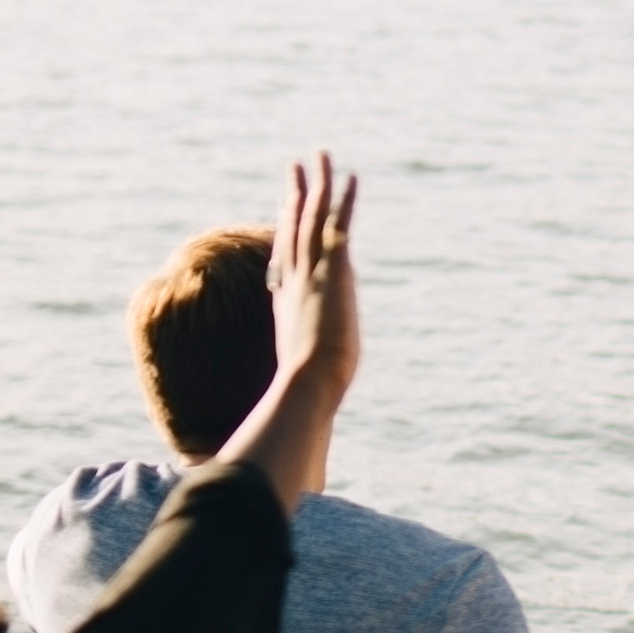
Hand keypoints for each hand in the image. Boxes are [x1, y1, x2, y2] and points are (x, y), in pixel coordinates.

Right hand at [216, 150, 358, 501]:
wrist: (308, 391)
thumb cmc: (299, 409)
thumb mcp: (296, 408)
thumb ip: (292, 430)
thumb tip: (295, 476)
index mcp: (286, 311)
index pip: (283, 267)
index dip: (283, 240)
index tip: (285, 218)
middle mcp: (293, 286)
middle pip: (292, 232)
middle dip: (294, 200)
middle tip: (295, 170)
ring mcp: (311, 276)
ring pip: (312, 219)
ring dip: (316, 187)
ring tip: (321, 156)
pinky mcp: (333, 271)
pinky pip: (339, 224)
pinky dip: (344, 199)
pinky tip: (350, 176)